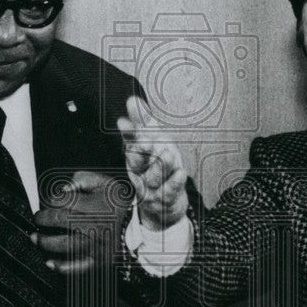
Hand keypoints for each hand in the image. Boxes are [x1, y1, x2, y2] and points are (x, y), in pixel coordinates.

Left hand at [33, 170, 129, 275]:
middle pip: (58, 221)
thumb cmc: (117, 202)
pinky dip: (61, 267)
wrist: (138, 223)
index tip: (47, 202)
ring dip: (44, 242)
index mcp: (93, 205)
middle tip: (37, 218)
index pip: (61, 201)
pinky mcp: (98, 260)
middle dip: (42, 219)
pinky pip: (77, 267)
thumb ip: (82, 179)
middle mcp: (93, 225)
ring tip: (35, 237)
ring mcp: (95, 245)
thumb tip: (63, 188)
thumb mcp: (104, 182)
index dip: (49, 200)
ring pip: (64, 245)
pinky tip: (49, 263)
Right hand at [116, 95, 188, 230]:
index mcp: (136, 159)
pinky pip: (170, 191)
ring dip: (160, 164)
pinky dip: (175, 182)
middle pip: (139, 162)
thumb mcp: (153, 144)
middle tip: (146, 139)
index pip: (130, 144)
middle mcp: (141, 174)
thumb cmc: (158, 171)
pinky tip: (181, 172)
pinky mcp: (166, 200)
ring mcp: (153, 188)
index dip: (128, 135)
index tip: (124, 123)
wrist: (164, 207)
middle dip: (141, 151)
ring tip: (167, 153)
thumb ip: (143, 122)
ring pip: (154, 177)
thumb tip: (132, 100)